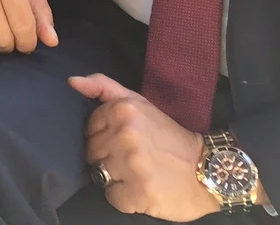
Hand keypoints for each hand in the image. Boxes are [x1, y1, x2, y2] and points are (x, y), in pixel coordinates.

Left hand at [71, 74, 220, 219]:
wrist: (207, 169)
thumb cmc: (169, 136)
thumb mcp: (139, 102)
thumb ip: (104, 87)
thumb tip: (72, 81)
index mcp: (123, 109)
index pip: (89, 127)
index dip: (104, 136)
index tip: (124, 141)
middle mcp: (125, 134)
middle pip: (91, 152)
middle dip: (108, 157)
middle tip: (133, 158)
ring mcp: (131, 165)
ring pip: (99, 175)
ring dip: (116, 178)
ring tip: (138, 173)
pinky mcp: (138, 193)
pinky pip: (112, 197)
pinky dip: (124, 198)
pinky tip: (141, 189)